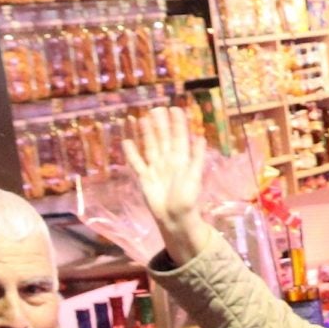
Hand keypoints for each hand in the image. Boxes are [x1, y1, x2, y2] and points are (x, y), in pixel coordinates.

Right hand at [121, 105, 216, 261]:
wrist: (175, 219)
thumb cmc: (187, 199)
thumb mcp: (194, 177)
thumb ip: (196, 157)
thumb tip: (201, 137)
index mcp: (181, 160)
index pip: (179, 137)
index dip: (177, 124)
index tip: (175, 108)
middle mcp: (168, 162)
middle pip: (163, 139)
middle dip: (160, 124)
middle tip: (156, 108)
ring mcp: (155, 169)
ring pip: (150, 146)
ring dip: (146, 134)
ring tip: (141, 118)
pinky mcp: (144, 178)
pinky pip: (136, 163)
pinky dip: (132, 153)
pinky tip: (127, 141)